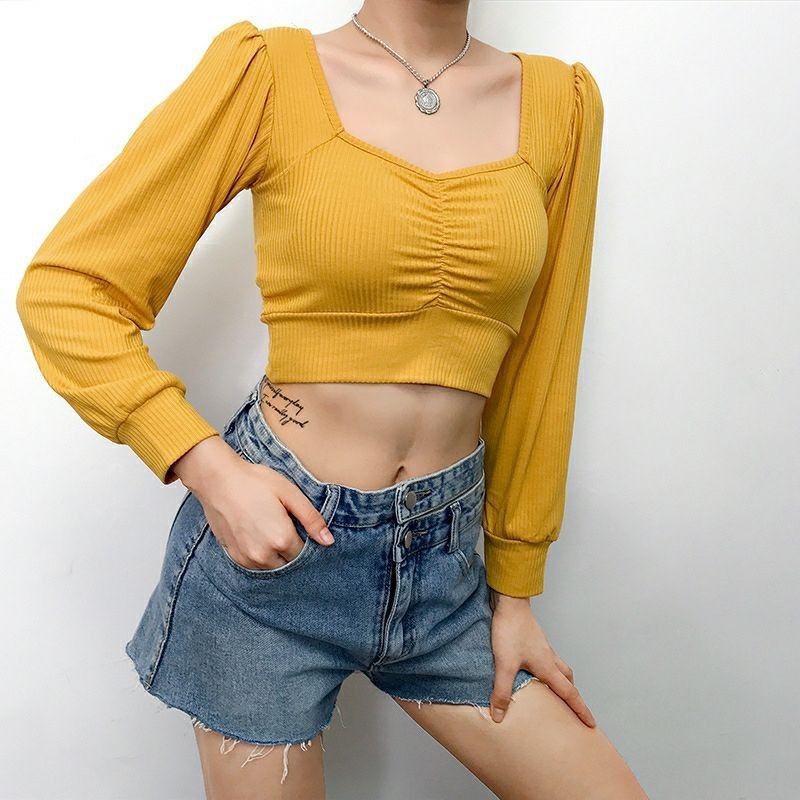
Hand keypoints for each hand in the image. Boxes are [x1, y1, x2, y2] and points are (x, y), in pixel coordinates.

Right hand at [171, 436, 333, 568]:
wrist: (218, 480)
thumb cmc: (255, 482)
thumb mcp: (290, 494)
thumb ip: (311, 519)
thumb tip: (328, 541)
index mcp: (281, 539)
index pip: (304, 553)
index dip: (305, 540)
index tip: (298, 525)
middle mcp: (264, 555)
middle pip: (289, 562)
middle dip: (291, 548)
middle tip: (284, 525)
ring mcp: (247, 558)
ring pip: (272, 566)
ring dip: (276, 554)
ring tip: (270, 528)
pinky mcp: (234, 556)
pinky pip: (255, 565)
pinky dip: (261, 555)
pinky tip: (258, 534)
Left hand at [488, 588, 595, 727]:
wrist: (510, 602)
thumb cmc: (511, 630)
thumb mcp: (505, 664)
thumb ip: (502, 691)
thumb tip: (499, 716)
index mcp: (547, 667)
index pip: (569, 693)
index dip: (581, 710)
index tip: (591, 724)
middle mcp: (549, 657)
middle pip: (567, 679)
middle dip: (571, 696)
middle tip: (572, 709)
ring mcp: (542, 647)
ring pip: (558, 667)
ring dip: (559, 680)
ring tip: (550, 692)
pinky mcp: (532, 640)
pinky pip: (546, 658)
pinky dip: (546, 669)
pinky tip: (531, 671)